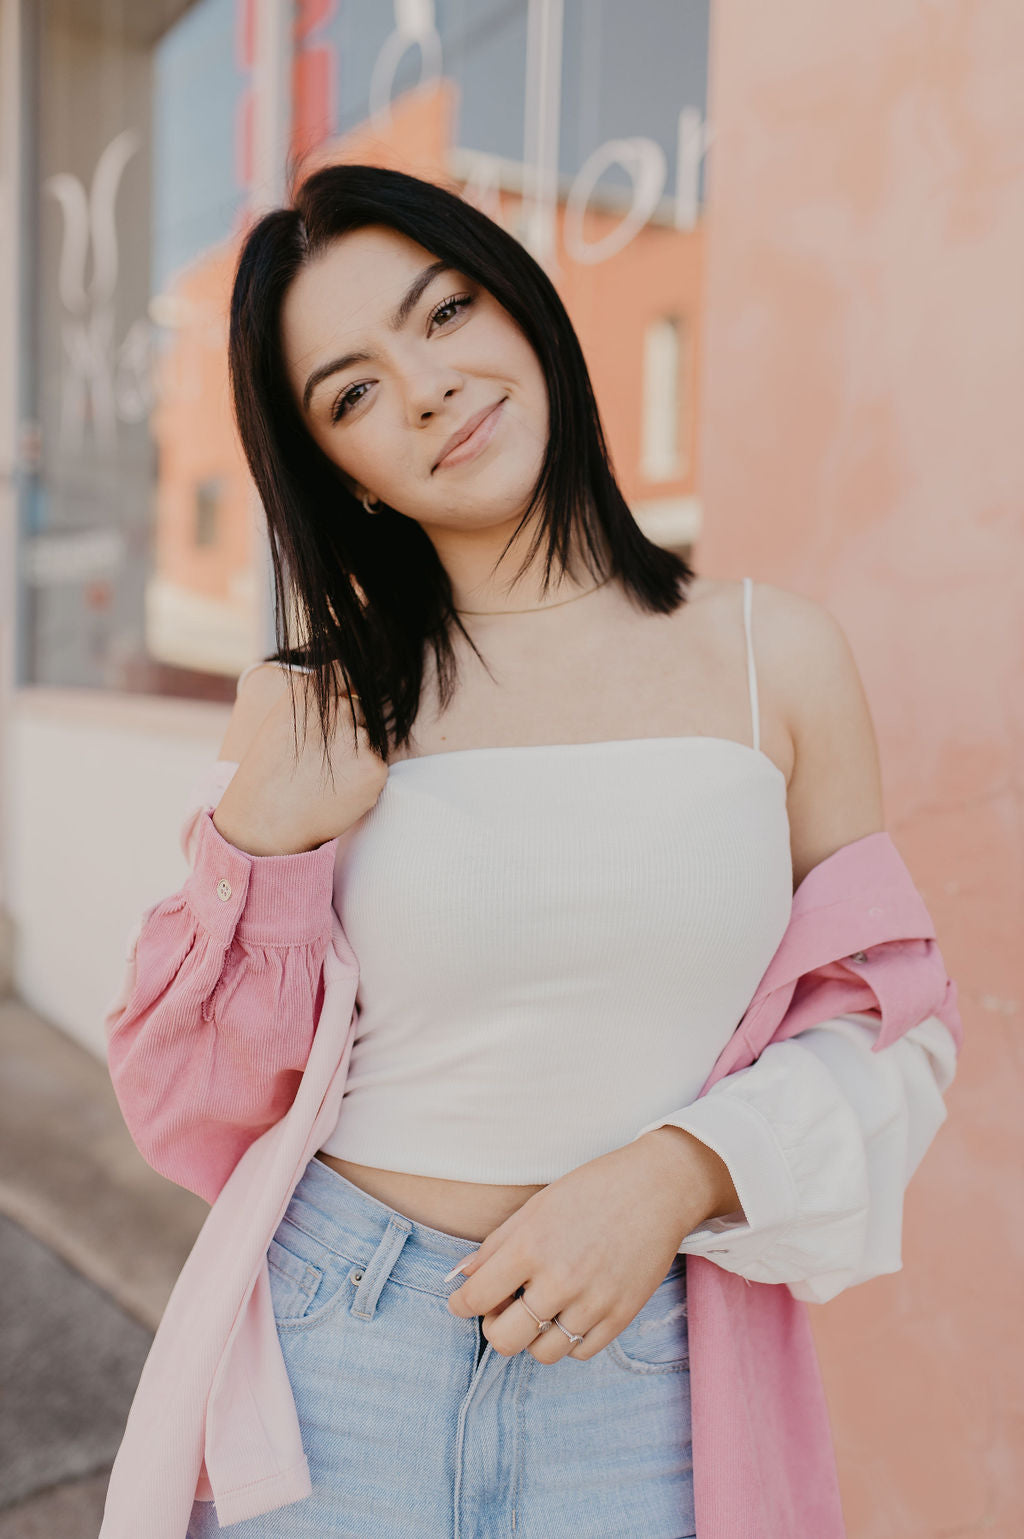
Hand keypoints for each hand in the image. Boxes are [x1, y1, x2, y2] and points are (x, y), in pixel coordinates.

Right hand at [213, 667, 388, 854]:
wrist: (265, 822)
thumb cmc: (268, 774)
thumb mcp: (282, 721)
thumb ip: (315, 703)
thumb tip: (348, 688)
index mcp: (311, 692)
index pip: (346, 674)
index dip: (345, 692)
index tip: (338, 711)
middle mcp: (338, 708)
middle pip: (361, 710)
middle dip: (350, 730)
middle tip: (324, 760)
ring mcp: (358, 737)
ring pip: (370, 739)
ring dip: (358, 755)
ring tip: (326, 777)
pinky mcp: (375, 767)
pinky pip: (378, 766)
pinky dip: (364, 779)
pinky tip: (338, 791)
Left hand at [446, 1130, 738, 1364]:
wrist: (656, 1189)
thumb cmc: (590, 1191)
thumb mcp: (535, 1207)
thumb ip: (496, 1245)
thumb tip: (462, 1278)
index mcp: (530, 1246)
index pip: (476, 1298)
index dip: (462, 1304)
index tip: (463, 1302)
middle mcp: (559, 1280)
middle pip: (504, 1339)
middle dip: (494, 1328)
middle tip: (501, 1310)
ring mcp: (592, 1302)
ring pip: (542, 1352)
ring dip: (532, 1337)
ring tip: (539, 1311)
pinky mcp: (621, 1316)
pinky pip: (580, 1352)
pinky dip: (567, 1340)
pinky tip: (568, 1313)